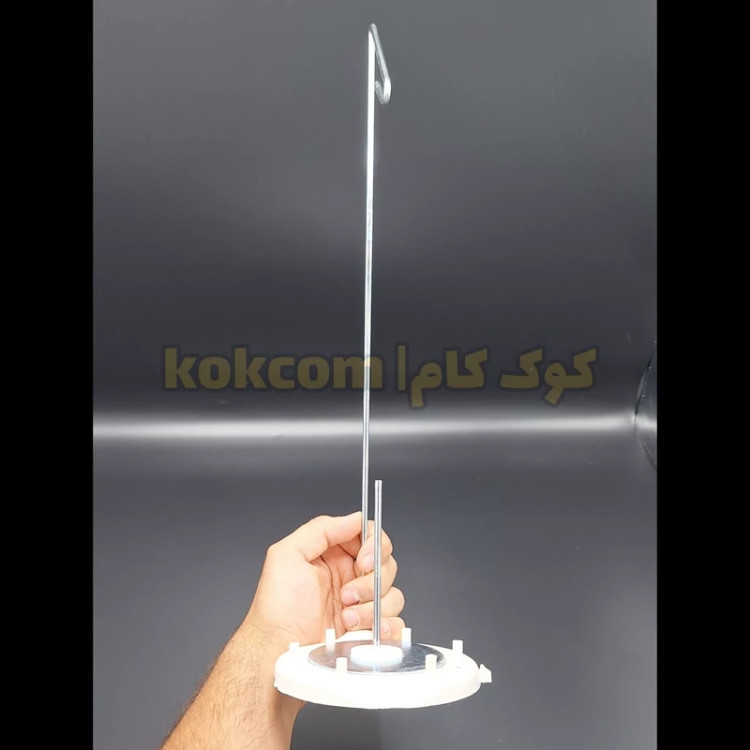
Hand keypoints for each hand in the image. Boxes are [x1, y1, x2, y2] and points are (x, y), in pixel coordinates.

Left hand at [244, 510, 404, 649]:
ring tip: (345, 617)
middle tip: (347, 594)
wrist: (277, 652)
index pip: (370, 537)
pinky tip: (358, 631)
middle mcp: (349, 577)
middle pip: (386, 565)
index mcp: (334, 555)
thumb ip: (321, 529)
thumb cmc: (277, 609)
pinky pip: (395, 624)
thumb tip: (355, 519)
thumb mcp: (287, 555)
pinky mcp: (367, 631)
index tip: (363, 562)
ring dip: (371, 608)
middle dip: (371, 581)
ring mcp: (361, 605)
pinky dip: (384, 627)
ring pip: (392, 595)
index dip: (374, 546)